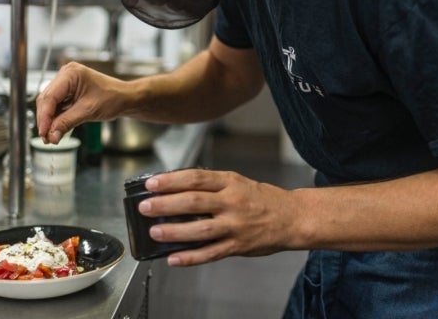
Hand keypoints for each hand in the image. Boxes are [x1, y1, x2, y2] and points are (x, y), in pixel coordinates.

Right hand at [35, 61, 124, 142]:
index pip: (50, 97)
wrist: (125, 98)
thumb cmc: (113, 97)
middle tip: (46, 138)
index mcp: (70, 74)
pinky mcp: (68, 91)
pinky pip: (57, 105)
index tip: (43, 133)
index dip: (44, 117)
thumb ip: (67, 123)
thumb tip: (51, 135)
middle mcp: (66, 75)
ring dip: (49, 121)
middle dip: (45, 120)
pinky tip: (56, 129)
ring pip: (49, 104)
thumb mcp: (88, 111)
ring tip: (50, 137)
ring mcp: (66, 83)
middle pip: (46, 100)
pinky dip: (55, 118)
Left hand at [139, 168, 297, 265]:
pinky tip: (174, 258)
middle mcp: (232, 202)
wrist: (292, 217)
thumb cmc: (261, 199)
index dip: (171, 181)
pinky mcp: (238, 246)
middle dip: (165, 205)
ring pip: (200, 229)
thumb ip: (210, 185)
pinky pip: (211, 253)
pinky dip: (191, 257)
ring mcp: (235, 225)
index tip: (151, 184)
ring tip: (154, 232)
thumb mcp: (237, 182)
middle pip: (194, 202)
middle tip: (145, 208)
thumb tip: (175, 188)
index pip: (195, 178)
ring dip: (174, 231)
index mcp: (229, 183)